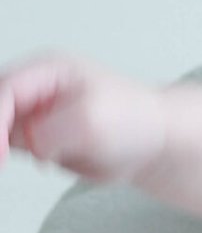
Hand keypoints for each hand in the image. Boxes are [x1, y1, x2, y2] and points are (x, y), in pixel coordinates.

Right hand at [0, 52, 168, 187]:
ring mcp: (34, 116)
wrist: (155, 142)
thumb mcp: (93, 120)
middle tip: (4, 157)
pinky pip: (9, 149)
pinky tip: (45, 161)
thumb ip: (53, 130)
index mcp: (47, 71)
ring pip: (1, 131)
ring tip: (45, 156)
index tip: (3, 148)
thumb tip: (30, 143)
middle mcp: (35, 91)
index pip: (5, 89)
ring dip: (5, 146)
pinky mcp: (37, 141)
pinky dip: (12, 156)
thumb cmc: (134, 119)